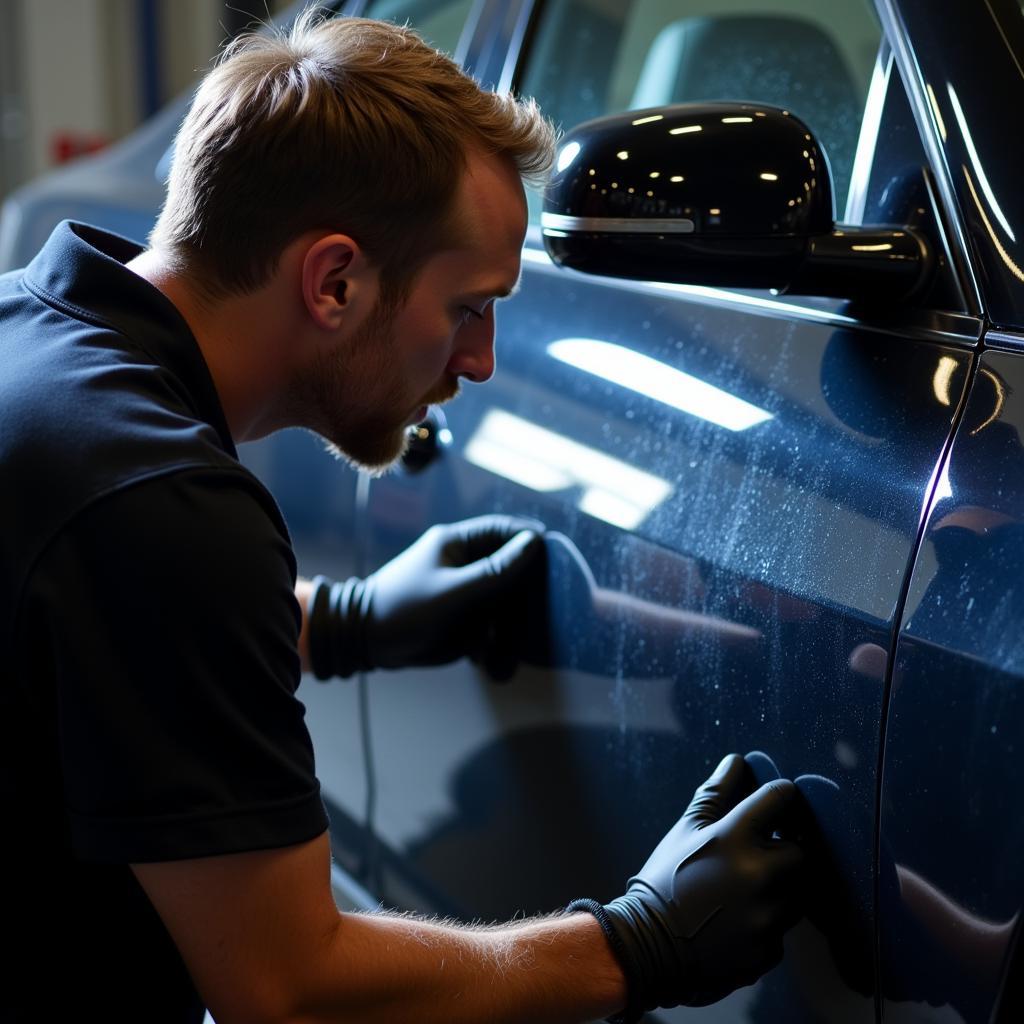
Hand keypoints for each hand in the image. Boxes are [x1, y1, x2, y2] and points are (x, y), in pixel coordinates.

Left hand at [308, 515, 543, 678]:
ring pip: (504, 602)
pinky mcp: (462, 617)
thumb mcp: (454, 591)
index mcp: (458, 543)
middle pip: (510, 570)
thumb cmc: (403, 608)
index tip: (557, 561)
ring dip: (509, 627)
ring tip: (508, 651)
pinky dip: (495, 641)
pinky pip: (491, 624)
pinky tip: (487, 659)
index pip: (505, 530)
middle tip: (539, 616)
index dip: (532, 542)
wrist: (364, 640)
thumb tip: (535, 543)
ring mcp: (464, 591)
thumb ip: (495, 570)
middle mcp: (464, 563)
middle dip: (523, 596)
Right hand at [573, 753, 803, 1018]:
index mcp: (734, 838)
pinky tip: (737, 919)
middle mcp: (758, 875)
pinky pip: (781, 928)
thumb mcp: (686, 830)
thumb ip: (717, 793)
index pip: (780, 798)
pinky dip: (766, 921)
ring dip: (778, 887)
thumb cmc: (665, 880)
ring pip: (795, 892)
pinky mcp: (768, 950)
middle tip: (760, 851)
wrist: (647, 946)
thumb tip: (736, 762)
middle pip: (800, 850)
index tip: (777, 800)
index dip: (782, 795)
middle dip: (784, 849)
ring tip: (742, 889)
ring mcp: (766, 917)